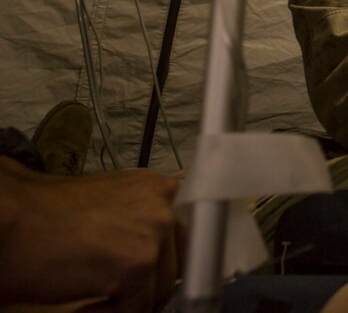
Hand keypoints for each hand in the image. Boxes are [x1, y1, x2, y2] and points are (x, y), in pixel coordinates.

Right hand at [0, 158, 181, 310]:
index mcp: (158, 188)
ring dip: (128, 299)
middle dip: (147, 281)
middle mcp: (164, 205)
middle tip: (111, 288)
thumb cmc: (45, 216)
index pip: (188, 232)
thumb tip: (161, 254)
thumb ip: (142, 221)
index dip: (171, 259)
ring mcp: (153, 235)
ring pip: (159, 289)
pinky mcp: (136, 266)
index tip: (154, 276)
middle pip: (175, 263)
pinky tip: (83, 305)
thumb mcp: (110, 205)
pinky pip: (137, 309)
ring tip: (92, 294)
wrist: (8, 222)